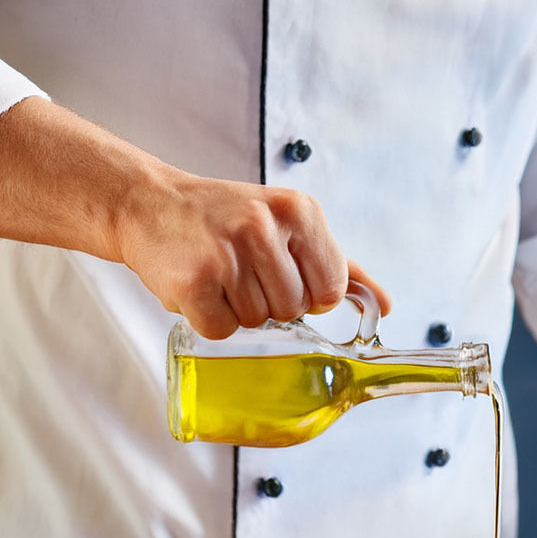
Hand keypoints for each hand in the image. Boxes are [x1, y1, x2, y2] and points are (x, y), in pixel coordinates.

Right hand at [0, 97, 390, 338]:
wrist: (151, 206)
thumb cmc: (225, 219)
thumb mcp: (288, 227)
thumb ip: (339, 266)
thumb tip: (384, 305)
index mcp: (298, 211)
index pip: (331, 290)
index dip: (308, 295)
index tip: (281, 274)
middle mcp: (264, 226)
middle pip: (294, 310)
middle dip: (270, 304)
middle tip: (241, 272)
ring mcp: (228, 253)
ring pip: (260, 323)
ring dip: (238, 311)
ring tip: (218, 276)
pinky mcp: (194, 281)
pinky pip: (222, 331)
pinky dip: (210, 321)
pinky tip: (200, 289)